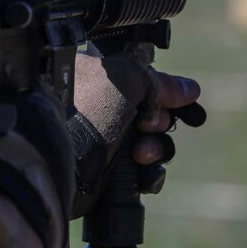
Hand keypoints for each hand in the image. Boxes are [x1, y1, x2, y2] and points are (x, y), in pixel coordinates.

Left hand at [70, 50, 205, 214]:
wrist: (56, 159)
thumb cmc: (85, 111)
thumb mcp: (126, 80)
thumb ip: (160, 82)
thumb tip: (190, 90)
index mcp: (95, 75)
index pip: (142, 78)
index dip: (166, 90)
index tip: (185, 101)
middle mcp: (98, 105)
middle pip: (151, 111)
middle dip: (158, 121)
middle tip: (148, 125)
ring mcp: (101, 139)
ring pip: (149, 142)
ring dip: (155, 148)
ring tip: (140, 153)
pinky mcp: (104, 170)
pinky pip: (140, 170)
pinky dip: (147, 172)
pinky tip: (142, 171)